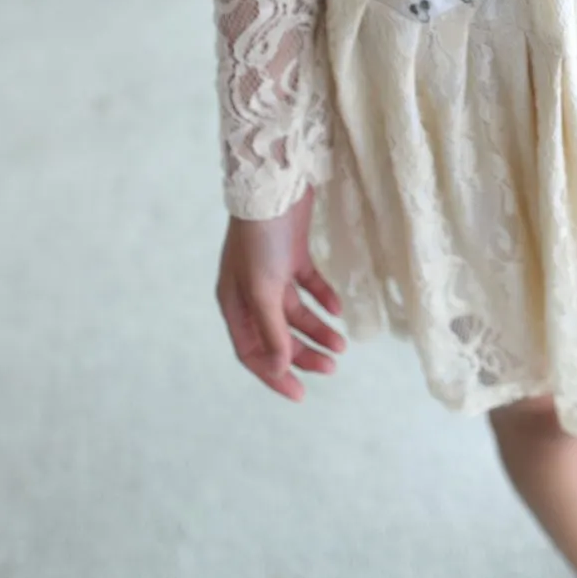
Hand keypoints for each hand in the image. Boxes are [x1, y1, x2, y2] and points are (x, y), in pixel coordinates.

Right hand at [216, 184, 345, 400]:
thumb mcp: (263, 288)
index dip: (274, 374)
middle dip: (303, 353)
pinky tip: (338, 309)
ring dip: (318, 330)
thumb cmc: (262, 237)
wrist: (274, 183)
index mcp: (234, 303)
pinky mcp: (293, 254)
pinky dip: (323, 298)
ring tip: (342, 344)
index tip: (301, 394)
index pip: (252, 351)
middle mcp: (251, 291)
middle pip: (278, 335)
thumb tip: (279, 367)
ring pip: (297, 313)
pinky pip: (309, 286)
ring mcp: (273, 272)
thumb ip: (272, 329)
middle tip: (333, 367)